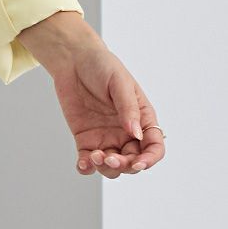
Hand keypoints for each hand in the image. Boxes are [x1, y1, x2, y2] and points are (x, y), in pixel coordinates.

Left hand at [47, 45, 165, 178]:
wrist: (73, 60)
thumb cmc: (102, 66)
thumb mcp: (119, 83)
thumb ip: (128, 108)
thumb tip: (136, 134)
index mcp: (142, 119)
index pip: (154, 147)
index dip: (150, 159)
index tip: (139, 163)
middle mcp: (126, 133)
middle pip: (133, 161)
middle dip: (125, 166)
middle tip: (110, 158)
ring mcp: (106, 137)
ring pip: (112, 166)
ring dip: (106, 168)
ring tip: (94, 155)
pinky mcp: (85, 139)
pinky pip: (88, 160)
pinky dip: (86, 167)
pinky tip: (83, 164)